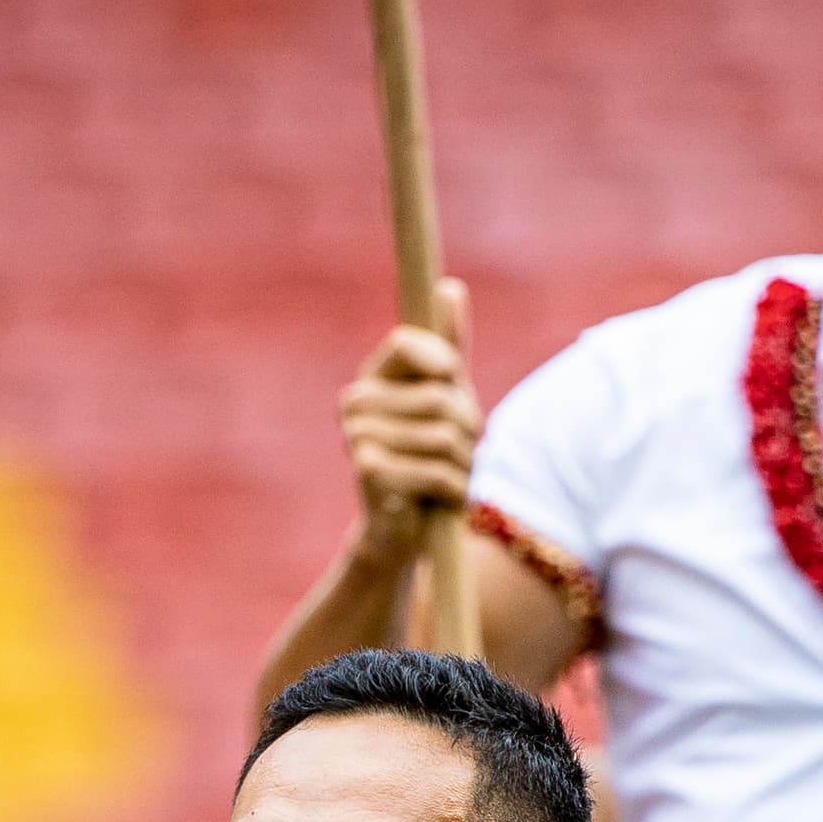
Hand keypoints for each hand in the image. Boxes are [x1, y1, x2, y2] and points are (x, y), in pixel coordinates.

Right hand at [338, 278, 479, 557]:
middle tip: (457, 451)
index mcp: (369, 380)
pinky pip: (440, 471)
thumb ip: (448, 349)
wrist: (400, 533)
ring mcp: (358, 440)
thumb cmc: (427, 459)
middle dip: (467, 428)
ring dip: (464, 464)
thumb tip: (450, 288)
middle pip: (440, 396)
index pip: (407, 343)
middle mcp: (355, 405)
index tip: (452, 383)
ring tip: (448, 476)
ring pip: (446, 436)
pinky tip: (438, 499)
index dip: (442, 361)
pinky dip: (454, 490)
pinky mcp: (370, 475)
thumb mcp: (442, 400)